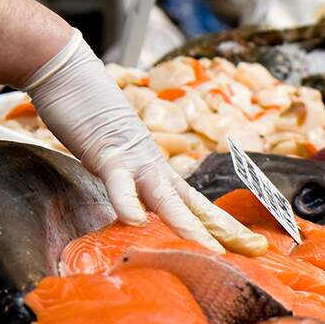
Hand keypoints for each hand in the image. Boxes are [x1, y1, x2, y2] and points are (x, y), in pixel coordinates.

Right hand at [23, 30, 266, 254]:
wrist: (69, 74)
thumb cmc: (89, 116)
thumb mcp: (114, 158)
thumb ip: (128, 183)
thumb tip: (136, 212)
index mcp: (157, 170)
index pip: (197, 203)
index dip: (223, 225)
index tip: (253, 246)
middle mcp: (153, 166)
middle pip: (194, 203)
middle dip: (224, 229)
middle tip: (255, 249)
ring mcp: (133, 159)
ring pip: (166, 196)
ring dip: (187, 223)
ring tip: (209, 249)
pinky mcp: (105, 153)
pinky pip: (118, 181)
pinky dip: (126, 200)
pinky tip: (134, 220)